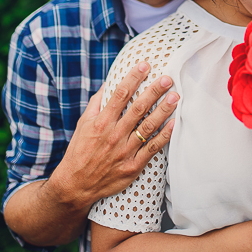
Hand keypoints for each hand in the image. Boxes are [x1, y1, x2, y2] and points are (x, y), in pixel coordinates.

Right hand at [50, 62, 177, 209]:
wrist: (76, 186)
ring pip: (148, 127)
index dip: (133, 78)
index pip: (120, 94)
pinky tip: (174, 124)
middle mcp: (114, 134)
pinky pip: (152, 149)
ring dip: (163, 110)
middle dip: (154, 91)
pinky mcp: (132, 166)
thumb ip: (96, 104)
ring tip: (175, 96)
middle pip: (138, 108)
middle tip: (168, 78)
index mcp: (101, 122)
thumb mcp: (83, 124)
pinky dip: (164, 136)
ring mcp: (124, 151)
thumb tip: (108, 85)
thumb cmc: (79, 151)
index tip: (145, 65)